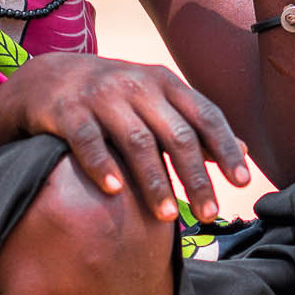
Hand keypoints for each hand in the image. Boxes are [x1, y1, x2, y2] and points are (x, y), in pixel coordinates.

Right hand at [3, 52, 249, 221]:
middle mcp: (138, 85)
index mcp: (166, 83)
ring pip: (137, 141)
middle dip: (196, 177)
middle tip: (208, 214)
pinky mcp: (69, 110)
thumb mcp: (157, 101)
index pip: (205, 116)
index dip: (226, 148)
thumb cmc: (115, 97)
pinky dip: (101, 165)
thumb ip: (196, 124)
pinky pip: (88, 140)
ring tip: (167, 216)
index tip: (242, 182)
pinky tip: (114, 191)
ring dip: (155, 181)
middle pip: (176, 134)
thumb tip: (245, 150)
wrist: (49, 77)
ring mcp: (102, 96)